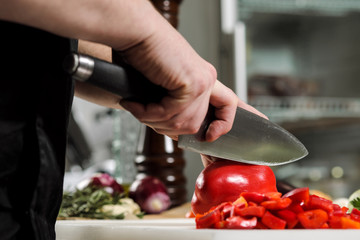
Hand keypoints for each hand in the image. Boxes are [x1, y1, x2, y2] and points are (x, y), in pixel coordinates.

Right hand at [117, 17, 238, 140]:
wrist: (136, 32)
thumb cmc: (143, 54)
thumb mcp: (163, 84)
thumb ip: (173, 104)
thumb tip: (173, 129)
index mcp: (203, 78)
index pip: (228, 105)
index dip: (223, 124)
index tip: (210, 137)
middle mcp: (206, 80)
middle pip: (194, 124)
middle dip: (166, 127)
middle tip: (146, 115)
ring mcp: (202, 82)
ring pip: (181, 123)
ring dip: (153, 120)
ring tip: (136, 107)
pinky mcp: (193, 83)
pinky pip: (170, 114)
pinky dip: (148, 114)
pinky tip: (134, 104)